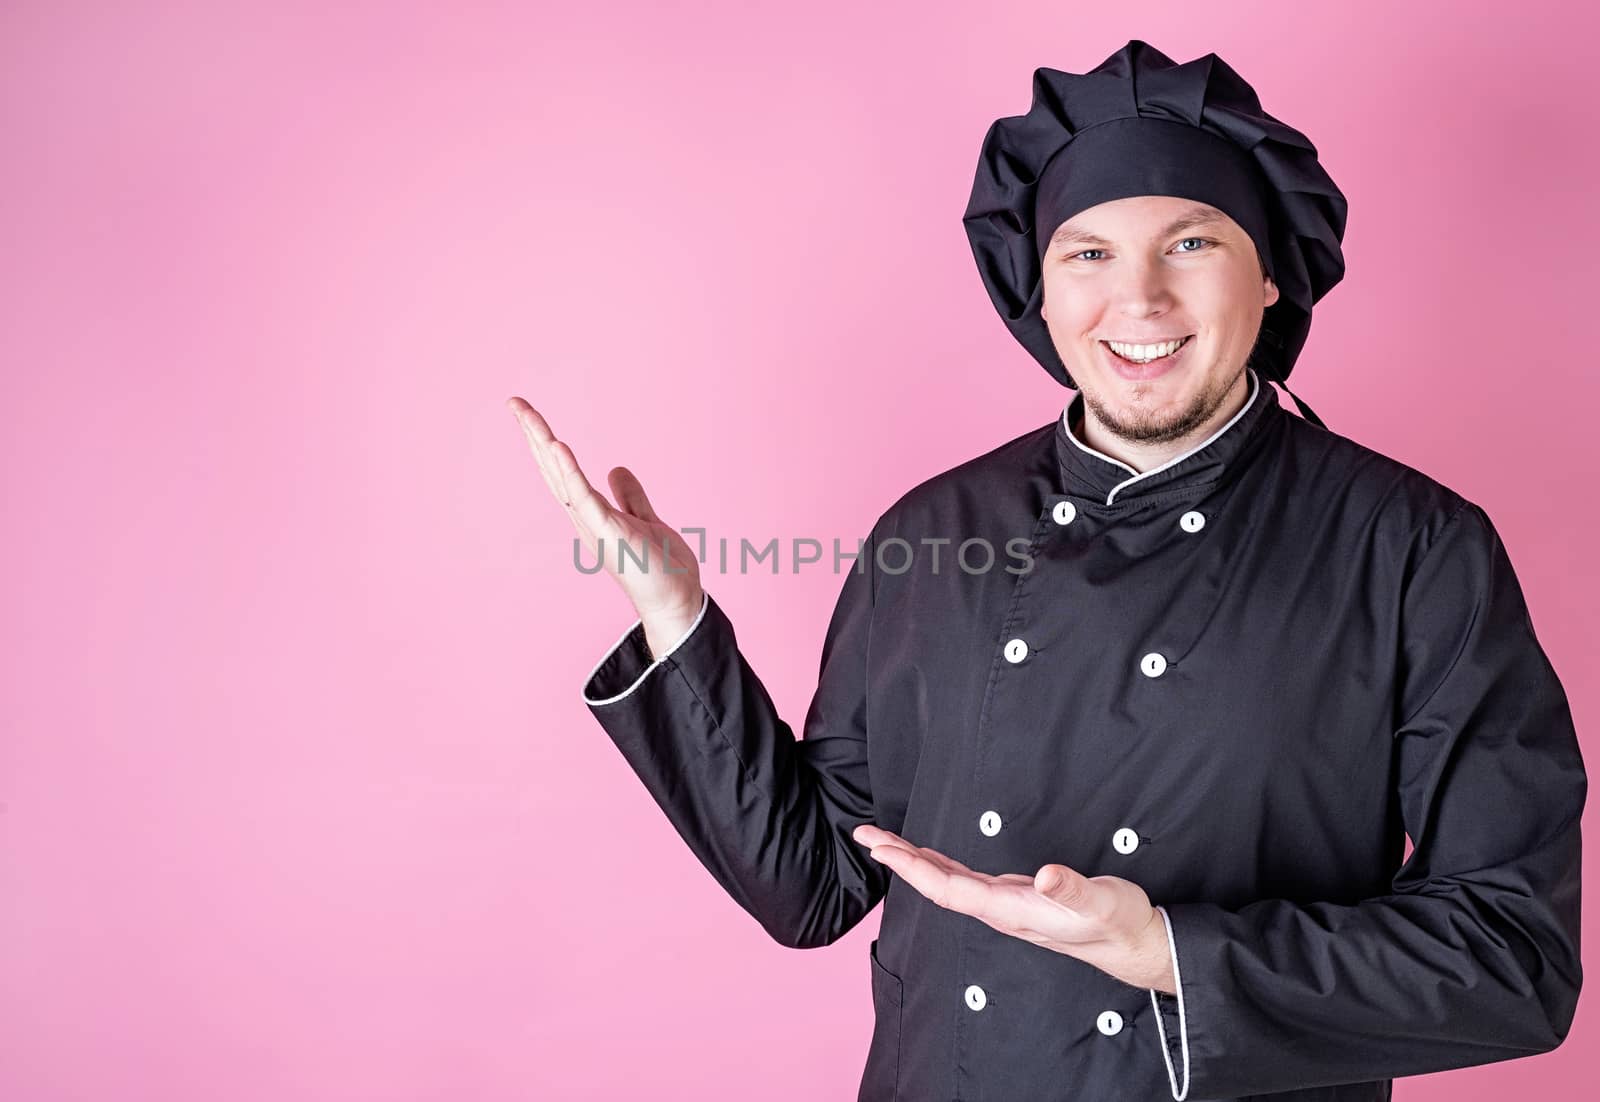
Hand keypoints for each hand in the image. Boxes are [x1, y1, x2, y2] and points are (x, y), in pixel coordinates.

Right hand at [506, 397, 703, 647]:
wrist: (676, 600)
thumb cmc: (660, 566)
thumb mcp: (643, 520)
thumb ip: (630, 495)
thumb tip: (615, 469)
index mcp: (592, 512)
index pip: (562, 470)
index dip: (545, 442)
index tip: (528, 414)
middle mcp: (585, 518)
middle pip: (553, 469)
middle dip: (533, 435)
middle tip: (513, 402)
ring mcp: (595, 525)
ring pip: (562, 478)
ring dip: (543, 445)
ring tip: (526, 415)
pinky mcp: (609, 533)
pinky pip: (584, 497)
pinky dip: (569, 472)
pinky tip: (557, 446)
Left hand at [851, 824, 1175, 993]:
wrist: (1133, 943)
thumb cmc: (1116, 922)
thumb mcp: (1101, 901)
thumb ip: (1074, 889)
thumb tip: (1046, 875)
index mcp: (1010, 910)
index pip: (948, 888)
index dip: (911, 867)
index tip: (880, 847)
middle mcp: (999, 910)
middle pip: (936, 884)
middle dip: (898, 859)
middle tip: (865, 833)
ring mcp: (1004, 905)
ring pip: (947, 882)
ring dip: (913, 861)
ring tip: (884, 841)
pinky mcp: (1013, 898)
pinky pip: (963, 881)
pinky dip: (939, 864)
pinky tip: (929, 856)